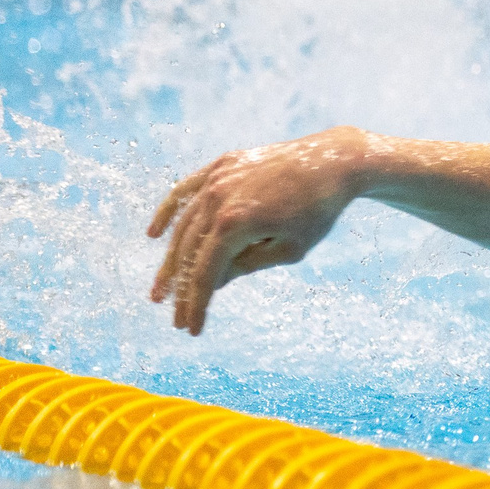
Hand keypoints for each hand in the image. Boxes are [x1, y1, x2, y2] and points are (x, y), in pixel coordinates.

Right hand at [146, 129, 368, 334]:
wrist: (334, 160)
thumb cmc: (318, 211)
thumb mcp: (289, 249)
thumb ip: (246, 265)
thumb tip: (213, 282)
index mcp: (236, 223)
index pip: (205, 273)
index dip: (196, 303)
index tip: (191, 328)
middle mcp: (218, 198)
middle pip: (188, 251)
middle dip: (180, 287)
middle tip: (173, 313)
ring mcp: (217, 178)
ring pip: (184, 224)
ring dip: (171, 257)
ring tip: (162, 285)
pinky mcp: (221, 165)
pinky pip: (186, 190)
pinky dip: (169, 212)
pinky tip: (155, 234)